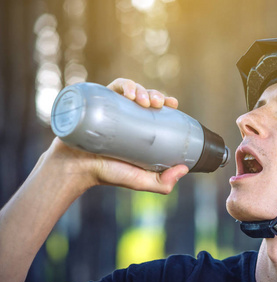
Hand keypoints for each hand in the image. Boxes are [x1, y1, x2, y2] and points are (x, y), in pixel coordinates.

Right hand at [45, 78, 188, 193]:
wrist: (74, 169)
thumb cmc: (106, 174)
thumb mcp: (140, 180)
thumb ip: (162, 183)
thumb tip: (184, 170)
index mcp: (139, 128)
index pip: (156, 110)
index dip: (166, 102)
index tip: (173, 104)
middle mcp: (126, 116)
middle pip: (145, 97)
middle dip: (155, 95)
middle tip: (157, 103)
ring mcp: (112, 108)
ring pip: (131, 90)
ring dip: (141, 89)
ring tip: (143, 100)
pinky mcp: (98, 102)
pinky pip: (112, 87)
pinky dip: (124, 85)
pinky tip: (129, 93)